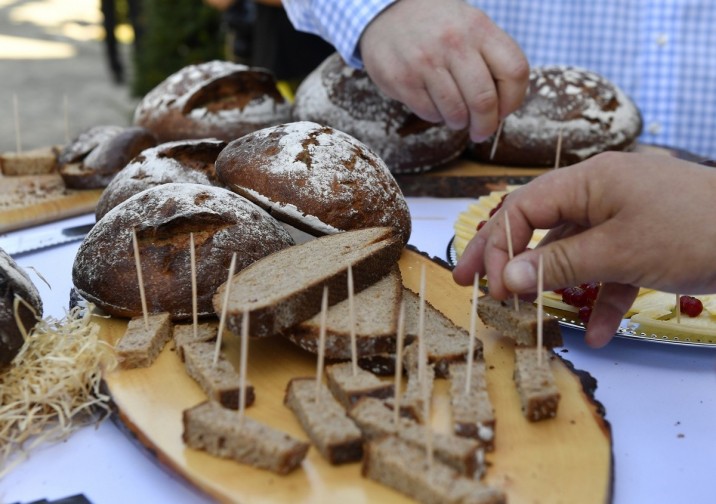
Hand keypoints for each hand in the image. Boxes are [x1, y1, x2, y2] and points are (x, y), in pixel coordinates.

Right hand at [359, 0, 528, 141]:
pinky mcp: (402, 79)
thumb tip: (502, 108)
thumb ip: (490, 58)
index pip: (514, 71)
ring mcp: (425, 61)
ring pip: (456, 113)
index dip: (513, 100)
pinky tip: (432, 103)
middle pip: (484, 100)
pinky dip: (435, 116)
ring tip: (455, 117)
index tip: (503, 111)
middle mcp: (453, 42)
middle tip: (481, 132)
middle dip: (486, 125)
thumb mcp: (470, 26)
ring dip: (459, 123)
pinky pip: (429, 113)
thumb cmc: (437, 27)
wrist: (386, 14)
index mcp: (478, 27)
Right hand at [452, 152, 715, 346]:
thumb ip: (558, 265)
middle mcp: (599, 193)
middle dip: (504, 257)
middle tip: (469, 282)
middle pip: (538, 224)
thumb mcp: (618, 251)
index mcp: (588, 181)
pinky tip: (597, 333)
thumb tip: (504, 278)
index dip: (497, 246)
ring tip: (526, 312)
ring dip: (553, 283)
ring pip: (572, 249)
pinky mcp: (644, 241)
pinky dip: (600, 297)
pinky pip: (609, 267)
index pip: (522, 208)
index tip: (489, 285)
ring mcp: (622, 216)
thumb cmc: (692, 232)